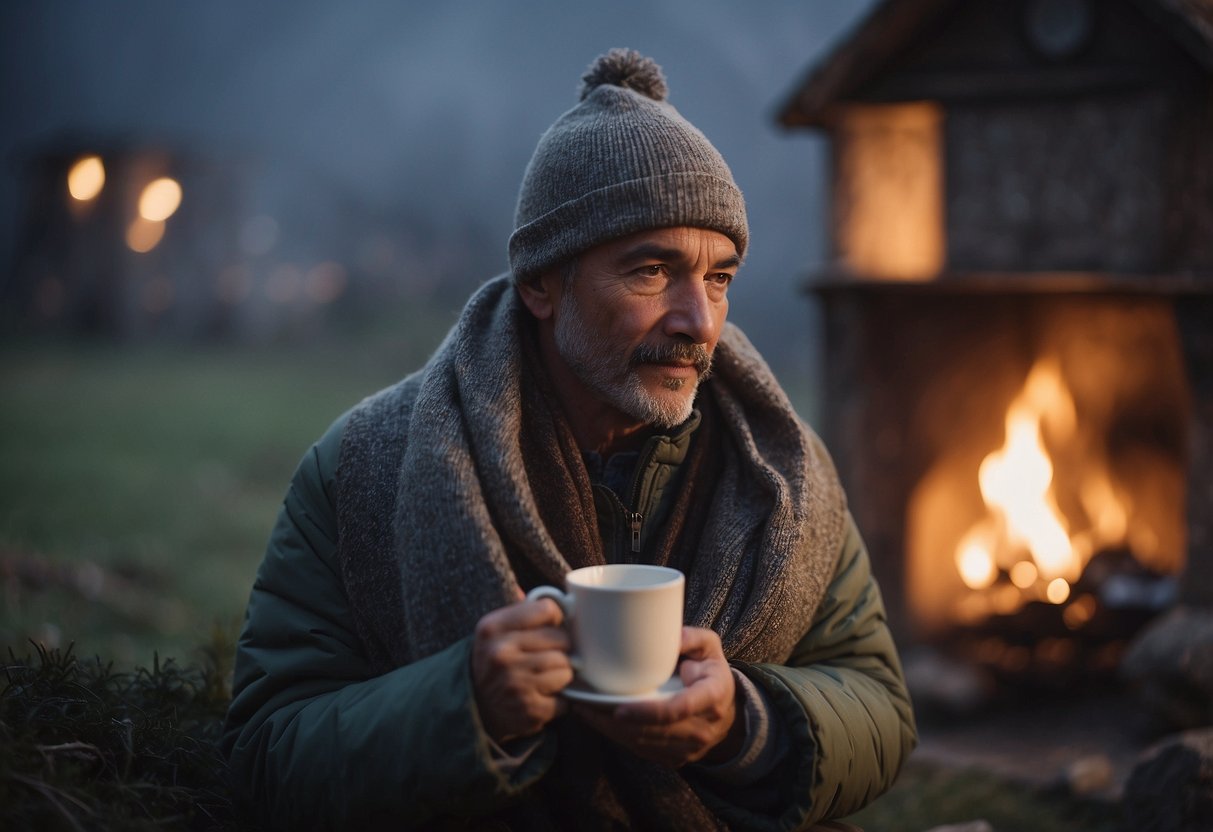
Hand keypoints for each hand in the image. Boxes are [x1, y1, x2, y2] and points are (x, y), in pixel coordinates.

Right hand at [471, 597, 573, 743]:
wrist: (475, 705)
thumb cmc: (495, 660)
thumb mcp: (496, 630)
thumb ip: (524, 610)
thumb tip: (562, 598)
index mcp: (493, 628)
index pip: (546, 609)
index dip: (556, 617)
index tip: (553, 625)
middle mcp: (501, 654)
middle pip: (562, 640)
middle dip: (562, 648)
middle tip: (550, 653)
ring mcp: (515, 684)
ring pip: (566, 669)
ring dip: (562, 674)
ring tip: (545, 675)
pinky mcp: (528, 710)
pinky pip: (564, 699)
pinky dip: (559, 699)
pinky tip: (542, 695)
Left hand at [572, 626, 742, 767]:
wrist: (724, 708)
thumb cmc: (710, 670)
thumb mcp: (709, 646)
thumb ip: (692, 637)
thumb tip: (670, 636)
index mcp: (712, 696)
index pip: (678, 709)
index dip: (647, 712)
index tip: (618, 709)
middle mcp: (703, 727)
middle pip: (653, 731)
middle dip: (616, 722)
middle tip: (585, 705)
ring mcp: (690, 748)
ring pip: (644, 744)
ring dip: (611, 731)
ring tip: (585, 711)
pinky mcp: (675, 757)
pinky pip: (643, 750)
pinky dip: (619, 738)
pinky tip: (599, 722)